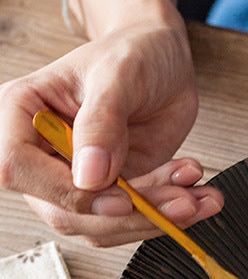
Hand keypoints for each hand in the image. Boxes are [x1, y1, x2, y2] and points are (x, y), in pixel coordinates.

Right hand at [0, 19, 222, 245]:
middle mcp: (43, 155)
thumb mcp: (119, 75)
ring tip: (198, 198)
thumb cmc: (133, 53)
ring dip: (156, 219)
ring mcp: (79, 179)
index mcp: (22, 116)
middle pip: (68, 212)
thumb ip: (101, 122)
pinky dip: (169, 215)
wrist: (164, 61)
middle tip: (183, 202)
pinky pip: (134, 220)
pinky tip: (198, 195)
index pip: (18, 169)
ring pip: (105, 226)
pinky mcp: (113, 193)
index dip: (68, 194)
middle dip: (131, 215)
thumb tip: (89, 176)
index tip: (121, 198)